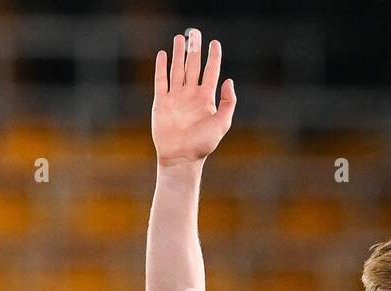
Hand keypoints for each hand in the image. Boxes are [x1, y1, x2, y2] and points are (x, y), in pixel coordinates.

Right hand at [152, 29, 236, 167]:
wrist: (181, 157)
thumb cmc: (203, 144)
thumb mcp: (222, 123)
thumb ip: (227, 102)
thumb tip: (229, 81)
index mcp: (206, 99)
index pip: (211, 72)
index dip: (213, 57)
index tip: (215, 43)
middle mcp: (191, 95)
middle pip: (193, 66)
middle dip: (194, 49)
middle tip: (195, 33)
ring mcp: (176, 97)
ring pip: (177, 70)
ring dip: (179, 54)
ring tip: (180, 38)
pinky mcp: (161, 102)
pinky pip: (161, 81)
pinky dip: (162, 67)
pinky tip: (163, 55)